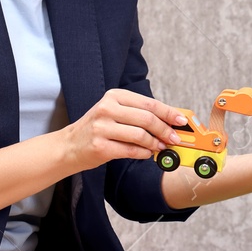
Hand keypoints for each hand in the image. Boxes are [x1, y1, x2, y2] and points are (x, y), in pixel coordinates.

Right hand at [60, 88, 185, 169]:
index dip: (168, 112)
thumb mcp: (115, 113)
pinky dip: (144, 153)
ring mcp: (102, 128)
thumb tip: (170, 121)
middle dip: (165, 130)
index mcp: (114, 96)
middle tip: (174, 139)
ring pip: (140, 135)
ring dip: (155, 144)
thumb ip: (139, 114)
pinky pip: (131, 150)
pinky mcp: (100, 146)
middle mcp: (107, 109)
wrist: (70, 146)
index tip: (182, 121)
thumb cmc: (98, 129)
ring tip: (160, 148)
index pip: (148, 103)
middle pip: (147, 119)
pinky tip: (147, 154)